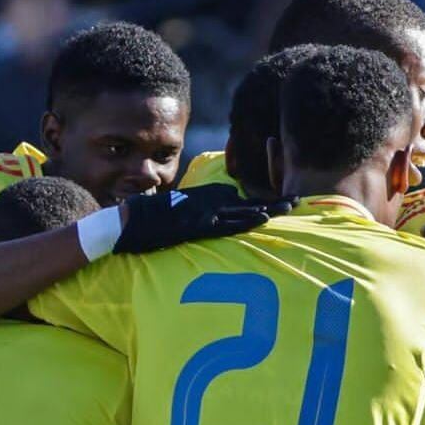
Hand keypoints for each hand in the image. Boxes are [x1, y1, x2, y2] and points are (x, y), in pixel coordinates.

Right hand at [114, 184, 291, 253]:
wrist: (126, 223)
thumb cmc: (150, 223)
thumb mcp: (179, 216)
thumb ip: (198, 216)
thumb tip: (212, 218)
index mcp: (205, 200)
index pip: (240, 201)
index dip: (263, 202)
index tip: (285, 201)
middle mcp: (207, 203)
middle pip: (248, 203)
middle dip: (274, 202)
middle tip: (299, 200)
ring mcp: (203, 213)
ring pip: (242, 210)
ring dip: (268, 209)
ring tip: (291, 207)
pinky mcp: (197, 224)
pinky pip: (227, 223)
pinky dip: (246, 220)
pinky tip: (263, 218)